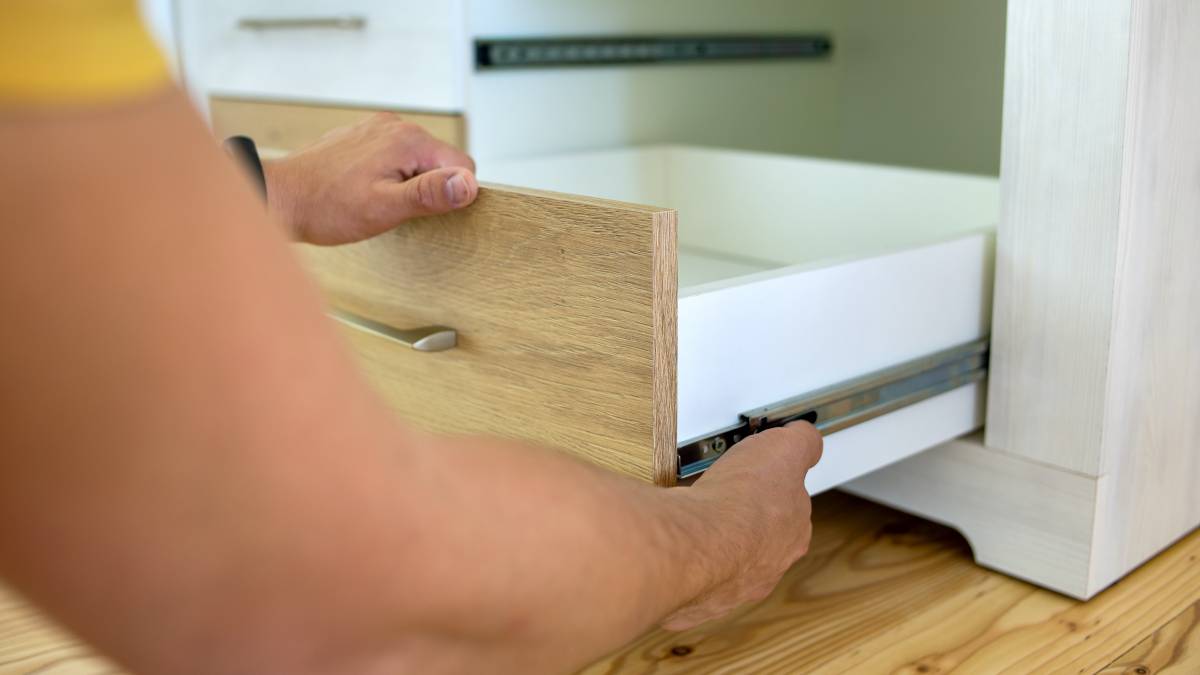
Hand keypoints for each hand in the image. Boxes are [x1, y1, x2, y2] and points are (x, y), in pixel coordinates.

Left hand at [262, 113, 478, 245]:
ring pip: (417, 160)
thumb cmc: (325, 206)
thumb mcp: (384, 208)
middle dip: (425, 189)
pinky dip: (388, 176)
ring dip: (406, 183)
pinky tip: (364, 190)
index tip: (420, 210)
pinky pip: (395, 157)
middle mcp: (395, 125)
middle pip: (440, 161)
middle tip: (391, 207)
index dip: (450, 195)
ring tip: (374, 199)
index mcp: (407, 140)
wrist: (280, 197)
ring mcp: (377, 129)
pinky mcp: (364, 137)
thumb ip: (429, 194)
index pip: (463, 166)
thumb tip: (468, 185)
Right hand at [663, 422, 821, 630]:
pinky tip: (682, 538)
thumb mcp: (783, 449)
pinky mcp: (702, 596)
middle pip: (761, 538)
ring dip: (717, 539)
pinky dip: (691, 556)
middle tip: (724, 496)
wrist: (693, 544)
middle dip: (745, 518)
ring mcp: (735, 584)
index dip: (774, 490)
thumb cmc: (739, 502)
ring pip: (728, 558)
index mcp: (794, 534)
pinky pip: (698, 573)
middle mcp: (769, 566)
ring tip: (699, 515)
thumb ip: (802, 442)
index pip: (792, 510)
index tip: (759, 479)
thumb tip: (805, 436)